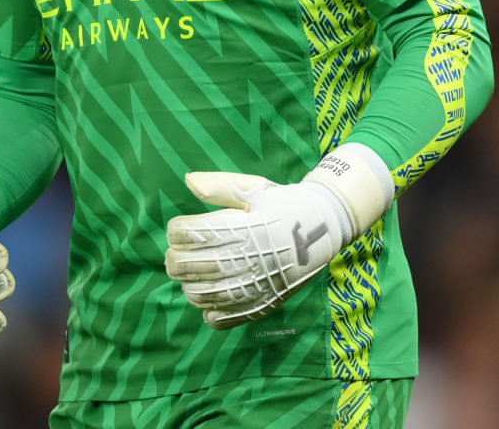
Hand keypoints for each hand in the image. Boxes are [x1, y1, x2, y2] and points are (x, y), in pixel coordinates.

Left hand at [164, 146, 392, 328]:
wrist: (325, 227)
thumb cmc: (284, 203)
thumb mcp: (255, 188)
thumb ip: (220, 186)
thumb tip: (188, 181)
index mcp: (250, 226)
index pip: (199, 233)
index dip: (178, 232)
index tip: (176, 230)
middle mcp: (255, 256)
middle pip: (199, 266)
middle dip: (176, 261)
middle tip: (173, 256)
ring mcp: (263, 282)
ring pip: (212, 295)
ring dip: (190, 288)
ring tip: (187, 279)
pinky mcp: (270, 301)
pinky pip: (233, 317)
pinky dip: (213, 315)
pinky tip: (207, 305)